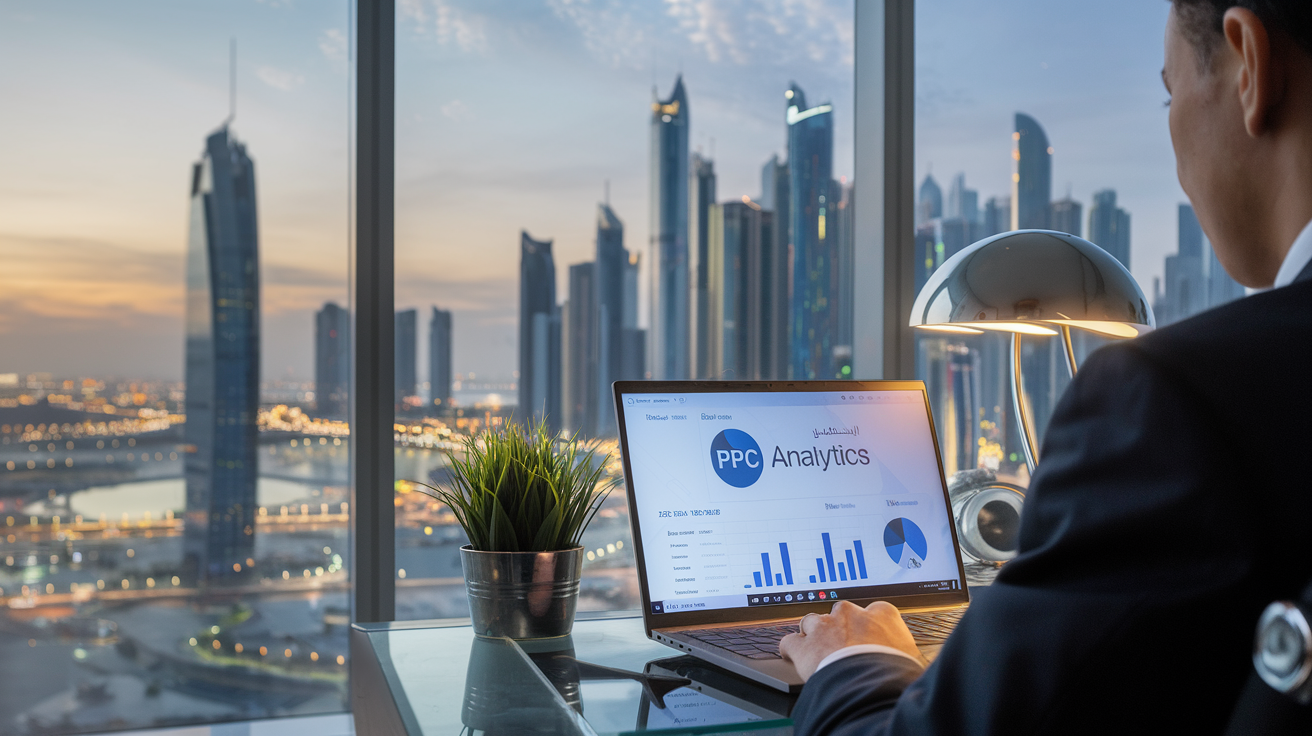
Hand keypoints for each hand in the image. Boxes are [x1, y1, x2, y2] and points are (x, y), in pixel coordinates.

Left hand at [779, 600, 921, 680]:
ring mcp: (825, 627)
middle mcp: (851, 614)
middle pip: (840, 613)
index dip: (869, 626)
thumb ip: (904, 651)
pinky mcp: (805, 646)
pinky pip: (790, 642)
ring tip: (818, 651)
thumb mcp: (912, 658)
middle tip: (844, 647)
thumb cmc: (896, 674)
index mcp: (882, 614)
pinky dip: (791, 650)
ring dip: (813, 635)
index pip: (875, 611)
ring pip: (812, 622)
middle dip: (840, 628)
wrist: (872, 686)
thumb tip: (910, 663)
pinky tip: (793, 656)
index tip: (869, 636)